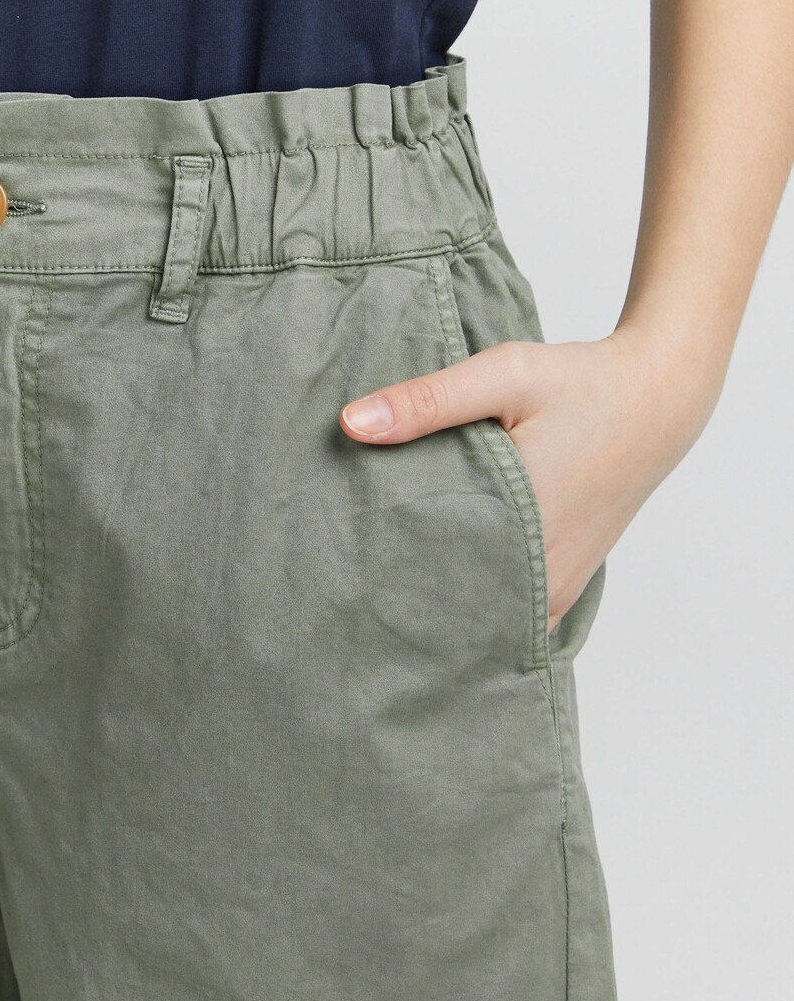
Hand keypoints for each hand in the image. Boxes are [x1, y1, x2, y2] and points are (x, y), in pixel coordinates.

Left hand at [339, 327, 720, 631]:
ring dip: (444, 611)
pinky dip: (478, 607)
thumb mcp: (503, 375)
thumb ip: (427, 401)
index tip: (342, 586)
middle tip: (352, 595)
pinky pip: (512, 616)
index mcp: (521, 531)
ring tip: (388, 594)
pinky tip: (440, 588)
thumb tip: (350, 424)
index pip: (435, 591)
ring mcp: (557, 588)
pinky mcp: (565, 586)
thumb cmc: (581, 384)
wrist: (658, 398)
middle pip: (456, 619)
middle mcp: (543, 576)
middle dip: (407, 609)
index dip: (386, 592)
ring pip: (485, 625)